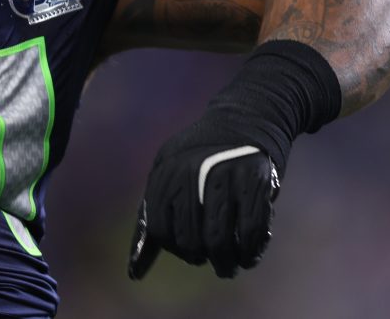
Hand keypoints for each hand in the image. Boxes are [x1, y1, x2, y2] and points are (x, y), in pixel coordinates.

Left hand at [128, 130, 279, 279]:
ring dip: (226, 263)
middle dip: (201, 258)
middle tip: (213, 260)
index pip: (159, 229)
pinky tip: (250, 255)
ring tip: (230, 265)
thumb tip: (135, 272)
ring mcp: (223, 177)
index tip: (188, 250)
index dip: (174, 248)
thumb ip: (152, 216)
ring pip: (219, 241)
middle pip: (189, 240)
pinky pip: (251, 231)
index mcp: (166, 172)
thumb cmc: (202, 155)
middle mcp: (191, 174)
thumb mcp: (169, 172)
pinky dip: (251, 251)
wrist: (247, 117)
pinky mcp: (254, 181)